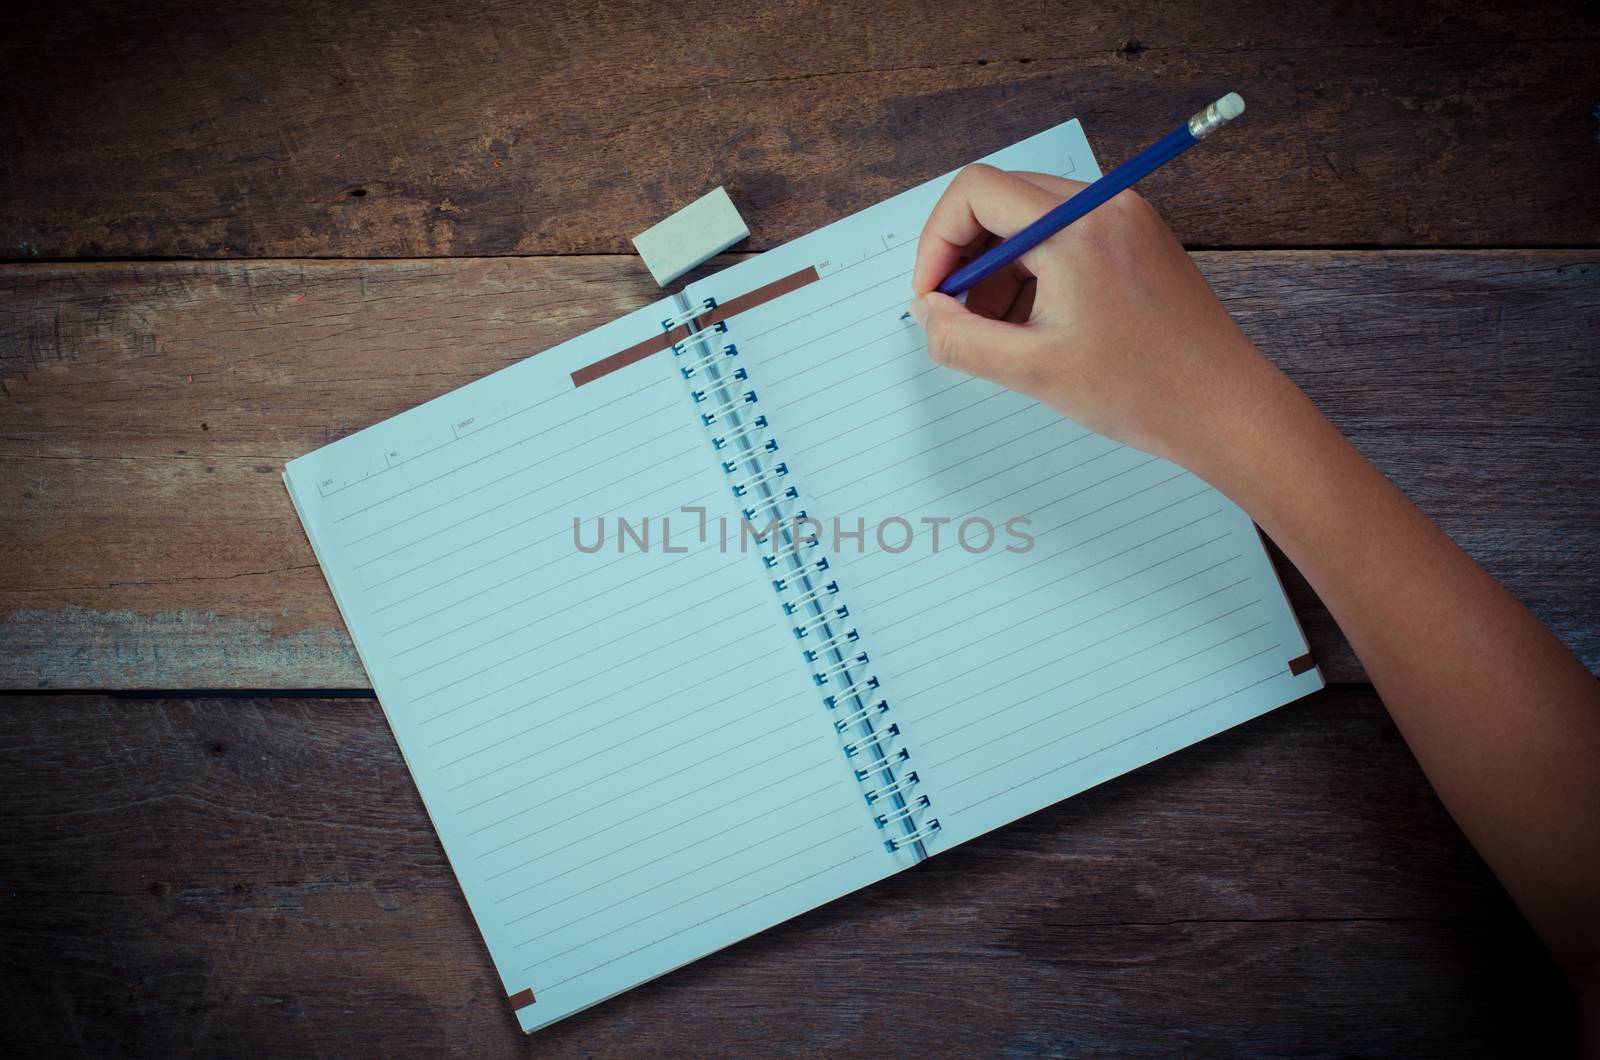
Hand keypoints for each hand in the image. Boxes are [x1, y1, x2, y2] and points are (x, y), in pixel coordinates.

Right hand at [908, 164, 1288, 468]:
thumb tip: (927, 312)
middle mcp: (1103, 205)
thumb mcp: (1030, 371)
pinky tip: (1037, 328)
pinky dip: (1036, 273)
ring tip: (1002, 334)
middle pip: (1000, 200)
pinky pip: (1065, 237)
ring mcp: (1126, 218)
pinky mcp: (1138, 239)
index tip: (933, 298)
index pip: (975, 192)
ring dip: (998, 270)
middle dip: (965, 258)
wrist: (1225, 409)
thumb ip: (959, 339)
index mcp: (1075, 227)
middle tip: (958, 318)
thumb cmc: (1142, 390)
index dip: (937, 243)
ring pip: (1030, 221)